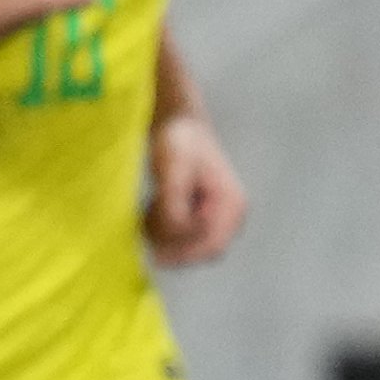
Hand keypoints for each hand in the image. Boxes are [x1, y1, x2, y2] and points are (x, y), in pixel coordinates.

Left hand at [144, 110, 246, 266]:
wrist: (178, 126)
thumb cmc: (178, 142)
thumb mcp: (171, 168)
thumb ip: (174, 201)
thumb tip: (176, 230)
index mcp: (232, 206)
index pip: (212, 247)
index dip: (183, 250)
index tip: (154, 233)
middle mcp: (229, 218)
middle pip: (200, 253)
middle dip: (170, 244)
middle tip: (148, 218)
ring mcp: (215, 221)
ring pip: (187, 249)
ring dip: (162, 238)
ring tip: (148, 209)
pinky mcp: (200, 220)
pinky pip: (179, 241)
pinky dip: (160, 232)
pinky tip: (150, 211)